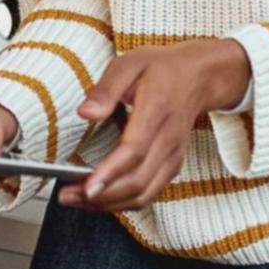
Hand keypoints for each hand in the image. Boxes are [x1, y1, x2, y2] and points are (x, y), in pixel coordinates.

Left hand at [64, 39, 249, 213]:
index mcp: (156, 111)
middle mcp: (168, 140)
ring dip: (110, 205)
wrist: (199, 77)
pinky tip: (101, 199)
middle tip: (69, 196)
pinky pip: (149, 193)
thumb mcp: (129, 64)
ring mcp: (173, 156)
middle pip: (137, 181)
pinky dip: (123, 202)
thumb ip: (106, 89)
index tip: (87, 187)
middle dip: (102, 196)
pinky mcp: (172, 166)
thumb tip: (85, 112)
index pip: (134, 151)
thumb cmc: (162, 69)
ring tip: (78, 200)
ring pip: (143, 194)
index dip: (110, 173)